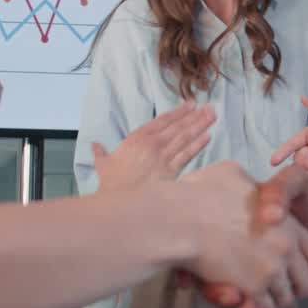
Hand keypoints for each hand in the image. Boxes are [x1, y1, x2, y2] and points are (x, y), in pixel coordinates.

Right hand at [93, 102, 213, 191]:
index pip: (162, 121)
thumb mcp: (103, 165)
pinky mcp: (171, 172)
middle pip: (178, 127)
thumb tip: (94, 146)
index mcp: (137, 139)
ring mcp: (163, 157)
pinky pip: (187, 155)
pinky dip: (198, 145)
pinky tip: (208, 136)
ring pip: (185, 138)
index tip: (190, 104)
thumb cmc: (111, 185)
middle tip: (209, 107)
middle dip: (195, 116)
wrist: (119, 203)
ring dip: (200, 126)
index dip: (178, 112)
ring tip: (212, 116)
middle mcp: (152, 145)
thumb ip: (100, 153)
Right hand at [177, 161, 307, 307]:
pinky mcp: (251, 289)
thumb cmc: (199, 194)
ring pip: (284, 300)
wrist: (177, 218)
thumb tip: (256, 190)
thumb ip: (252, 187)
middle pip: (306, 284)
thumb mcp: (234, 175)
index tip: (299, 274)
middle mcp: (286, 249)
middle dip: (292, 289)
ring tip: (255, 295)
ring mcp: (271, 271)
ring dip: (271, 300)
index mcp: (288, 224)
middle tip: (276, 289)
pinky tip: (242, 301)